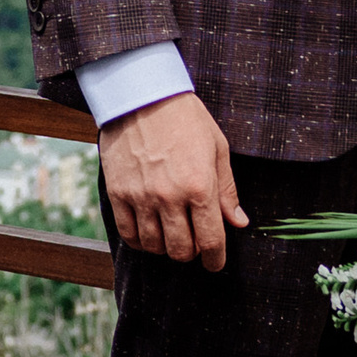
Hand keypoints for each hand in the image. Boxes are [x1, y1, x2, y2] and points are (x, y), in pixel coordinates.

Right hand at [98, 92, 247, 269]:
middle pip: (181, 250)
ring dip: (165, 247)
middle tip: (193, 243)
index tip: (215, 262)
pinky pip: (128, 233)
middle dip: (191, 253)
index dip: (216, 259)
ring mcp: (141, 196)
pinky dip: (140, 241)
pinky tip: (148, 232)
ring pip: (155, 246)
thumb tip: (238, 223)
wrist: (141, 94)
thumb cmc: (185, 117)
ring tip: (170, 235)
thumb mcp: (217, 148)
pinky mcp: (118, 192)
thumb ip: (227, 190)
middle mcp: (170, 196)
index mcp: (200, 186)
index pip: (211, 241)